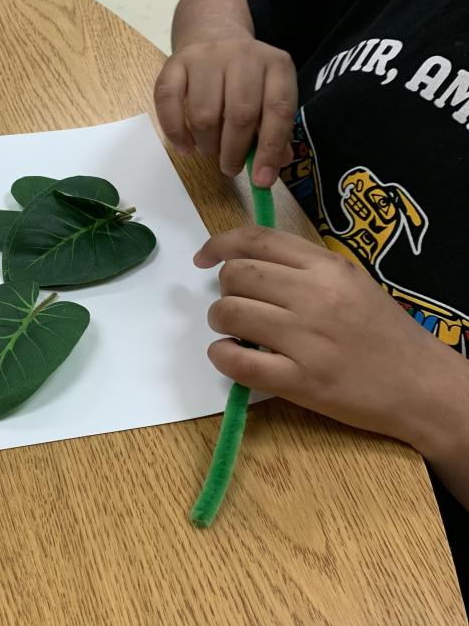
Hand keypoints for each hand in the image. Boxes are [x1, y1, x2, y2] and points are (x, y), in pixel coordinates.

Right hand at [154, 37, 296, 185]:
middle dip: (234, 152)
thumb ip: (275, 132)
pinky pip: (168, 101)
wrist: (215, 36)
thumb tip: (270, 169)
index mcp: (276, 65)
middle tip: (230, 168)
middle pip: (240, 114)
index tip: (262, 180)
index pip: (278, 110)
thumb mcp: (270, 97)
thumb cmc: (247, 80)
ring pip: (204, 113)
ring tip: (210, 150)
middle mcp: (244, 55)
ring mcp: (207, 56)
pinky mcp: (176, 62)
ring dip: (207, 144)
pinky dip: (175, 132)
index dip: (270, 149)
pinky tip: (185, 146)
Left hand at [194, 225, 463, 450]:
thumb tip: (247, 262)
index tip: (205, 258)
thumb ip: (305, 268)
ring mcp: (307, 339)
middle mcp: (315, 296)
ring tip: (234, 332)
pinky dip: (222, 356)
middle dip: (224, 289)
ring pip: (230, 314)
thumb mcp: (352, 282)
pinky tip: (230, 356)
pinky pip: (238, 362)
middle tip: (236, 304)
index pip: (257, 240)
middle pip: (237, 275)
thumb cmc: (384, 331)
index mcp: (328, 267)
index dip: (219, 245)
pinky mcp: (300, 381)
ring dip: (220, 321)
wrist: (421, 385)